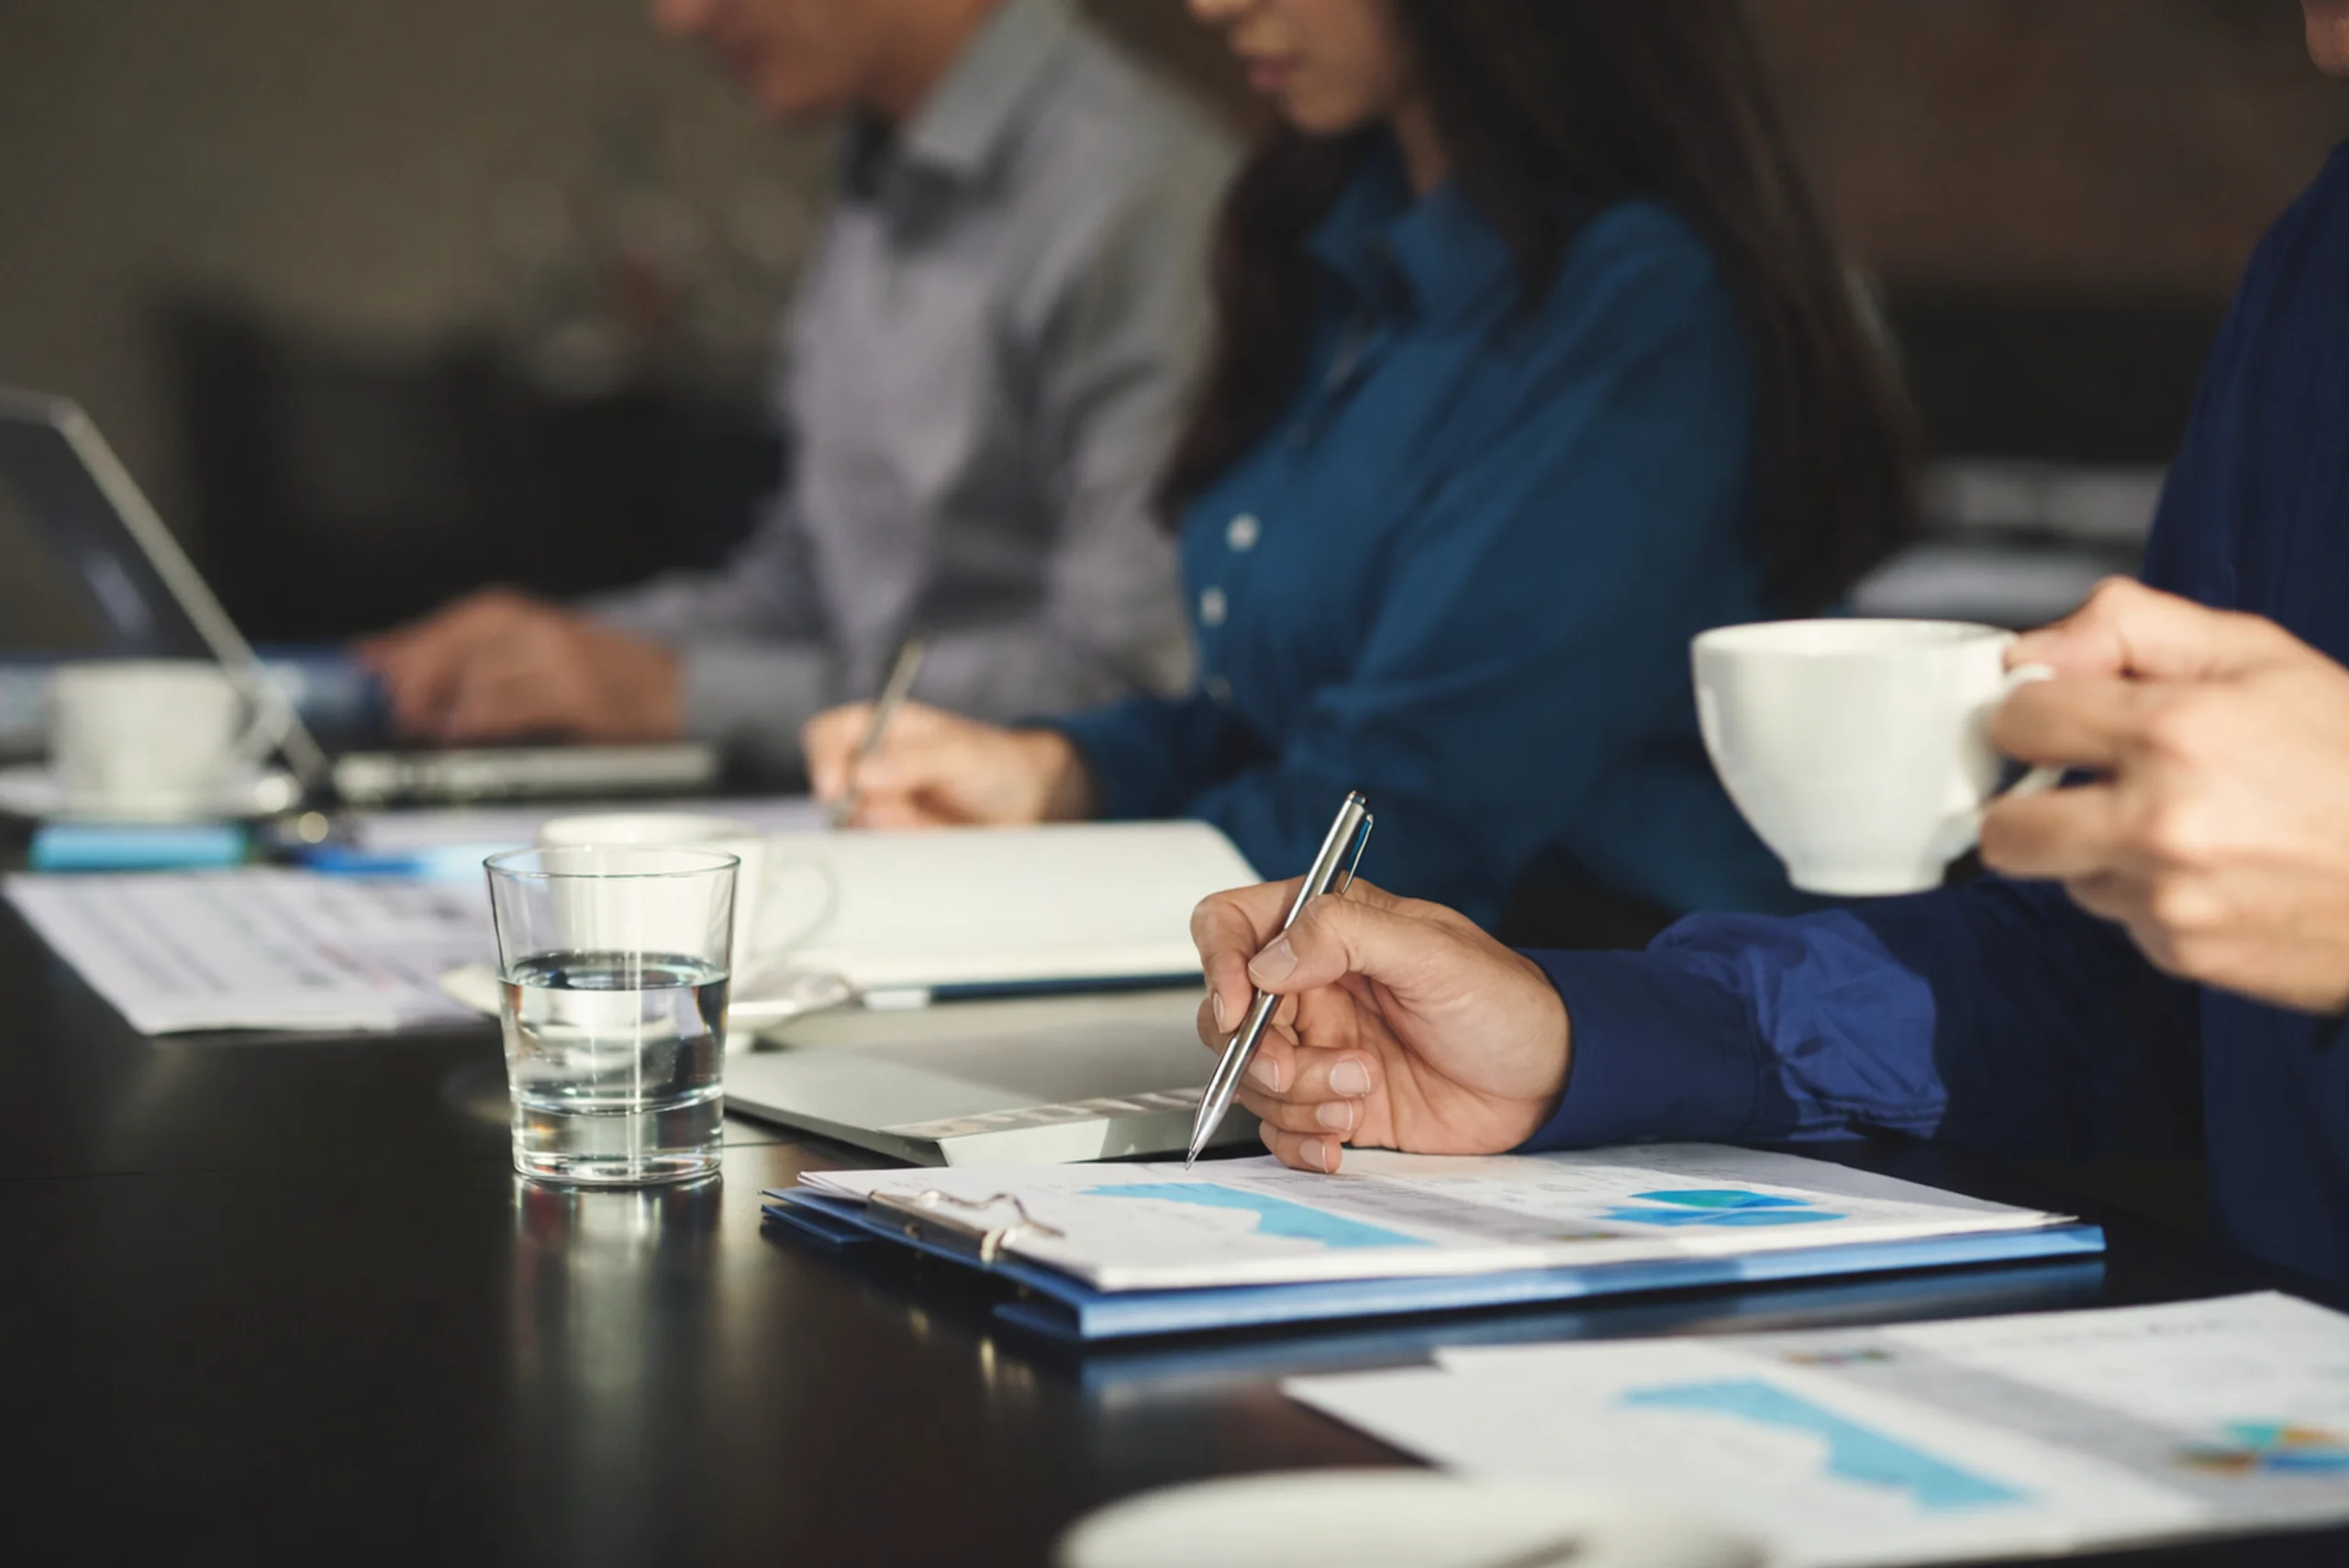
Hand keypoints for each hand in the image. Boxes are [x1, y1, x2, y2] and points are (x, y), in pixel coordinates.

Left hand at [356, 589, 680, 743]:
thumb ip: (472, 662)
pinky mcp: (578, 695)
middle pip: (456, 642)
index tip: (360, 664)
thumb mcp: (535, 657)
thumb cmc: (597, 679)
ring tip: (422, 727)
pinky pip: (515, 703)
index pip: (445, 625)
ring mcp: (558, 659)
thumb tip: (394, 673)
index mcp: (519, 615)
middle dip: (416, 674)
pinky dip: (481, 718)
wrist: (676, 690)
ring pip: (481, 673)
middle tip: (392, 709)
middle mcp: (535, 627)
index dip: (400, 645)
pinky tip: (461, 732)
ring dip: (444, 702)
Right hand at [801, 701, 1092, 826]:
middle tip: (896, 815)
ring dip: (888, 833)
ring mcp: (877, 809)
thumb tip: (861, 774)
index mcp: (878, 728)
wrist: (1028, 804)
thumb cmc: (993, 762)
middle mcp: (868, 769)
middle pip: (829, 793)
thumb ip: (913, 761)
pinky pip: (881, 856)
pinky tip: (938, 837)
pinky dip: (905, 852)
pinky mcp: (892, 843)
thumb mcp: (961, 753)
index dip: (822, 760)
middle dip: (853, 809)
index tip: (836, 789)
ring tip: (936, 823)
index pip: (827, 736)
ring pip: (853, 830)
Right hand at [1189, 878, 1570, 1171]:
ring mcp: (1318, 1047)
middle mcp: (1312, 987)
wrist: (1550, 1084)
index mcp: (1327, 931)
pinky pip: (1280, 1128)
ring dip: (1296, 1099)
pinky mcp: (1332, 1102)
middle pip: (1228, 1016)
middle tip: (1303, 1071)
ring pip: (1253, 1079)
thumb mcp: (1434, 954)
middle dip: (1259, 1054)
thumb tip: (1270, 958)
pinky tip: (1343, 1138)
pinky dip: (1301, 1142)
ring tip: (1360, 1092)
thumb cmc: (1506, 1004)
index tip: (1239, 1009)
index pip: (1230, 927)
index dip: (1218, 965)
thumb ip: (1347, 936)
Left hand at [1984, 577, 2348, 1012]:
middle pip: (2005, 828)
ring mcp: (2169, 898)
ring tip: (2181, 826)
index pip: (2015, 721)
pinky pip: (2121, 920)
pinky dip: (2148, 898)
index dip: (2033, 715)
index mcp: (2173, 730)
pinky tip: (2215, 871)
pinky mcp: (2184, 954)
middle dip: (2030, 803)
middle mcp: (2160, 821)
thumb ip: (2132, 627)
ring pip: (2064, 876)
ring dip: (2098, 853)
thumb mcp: (2259, 655)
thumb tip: (2033, 651)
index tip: (2059, 719)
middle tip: (2080, 784)